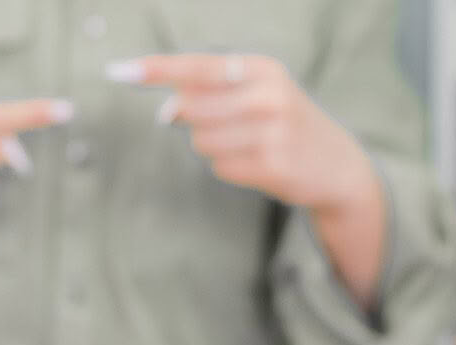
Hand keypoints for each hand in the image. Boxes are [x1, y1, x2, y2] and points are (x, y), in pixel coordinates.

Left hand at [106, 54, 378, 213]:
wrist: (338, 166)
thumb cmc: (284, 122)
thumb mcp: (257, 93)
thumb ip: (209, 93)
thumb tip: (165, 111)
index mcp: (261, 68)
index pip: (196, 66)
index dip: (155, 68)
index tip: (117, 71)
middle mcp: (268, 95)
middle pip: (191, 108)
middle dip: (193, 121)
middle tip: (225, 125)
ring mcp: (272, 132)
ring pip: (201, 141)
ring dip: (211, 146)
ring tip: (246, 144)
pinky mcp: (272, 165)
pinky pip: (220, 167)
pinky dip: (228, 167)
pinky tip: (257, 163)